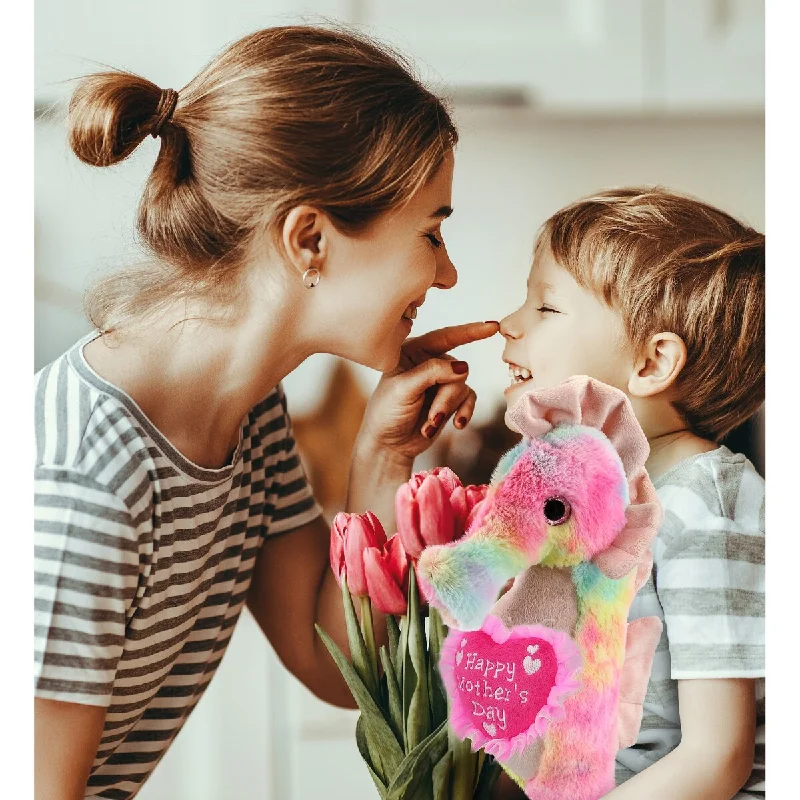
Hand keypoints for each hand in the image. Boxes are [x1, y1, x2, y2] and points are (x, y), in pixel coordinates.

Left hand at [356, 321, 499, 462]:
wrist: (389, 444)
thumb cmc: (387, 413)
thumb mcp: (404, 389)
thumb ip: (432, 373)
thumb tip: (463, 366)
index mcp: (413, 351)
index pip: (445, 336)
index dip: (469, 331)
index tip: (492, 326)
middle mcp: (429, 363)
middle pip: (456, 369)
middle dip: (445, 397)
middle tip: (433, 417)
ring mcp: (441, 382)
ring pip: (462, 386)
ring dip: (448, 408)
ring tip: (430, 425)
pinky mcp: (451, 400)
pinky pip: (469, 399)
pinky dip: (463, 413)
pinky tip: (456, 424)